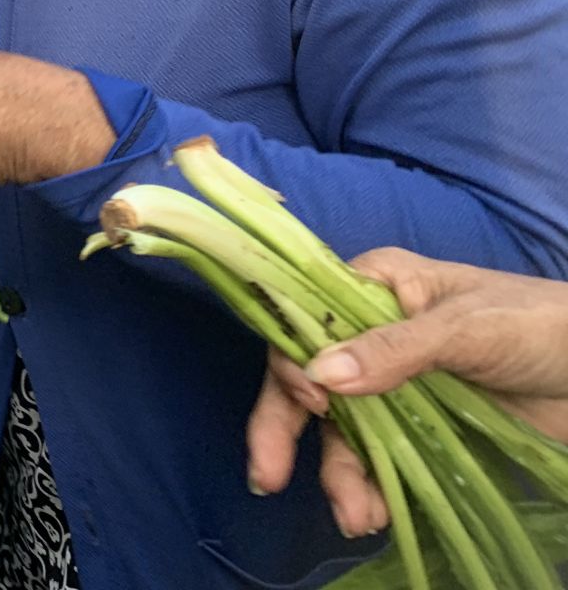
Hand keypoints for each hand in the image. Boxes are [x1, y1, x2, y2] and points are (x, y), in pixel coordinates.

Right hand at [246, 249, 567, 530]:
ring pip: (343, 428)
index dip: (293, 362)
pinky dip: (371, 487)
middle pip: (309, 379)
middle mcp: (373, 334)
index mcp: (376, 289)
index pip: (305, 319)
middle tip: (268, 476)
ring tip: (357, 516)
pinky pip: (381, 457)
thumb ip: (393, 349)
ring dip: (340, 471)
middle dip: (284, 429)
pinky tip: (376, 512)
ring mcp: (397, 384)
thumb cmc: (538, 324)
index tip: (309, 405)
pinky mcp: (424, 427)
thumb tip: (318, 375)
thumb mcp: (466, 329)